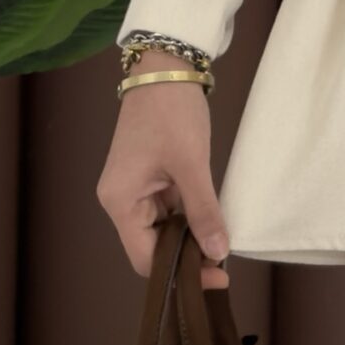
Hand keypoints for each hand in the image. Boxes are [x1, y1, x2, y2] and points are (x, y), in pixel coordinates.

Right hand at [97, 59, 232, 288]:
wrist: (165, 68)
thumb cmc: (171, 111)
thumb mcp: (192, 163)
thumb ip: (204, 211)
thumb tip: (217, 253)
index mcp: (120, 202)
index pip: (145, 259)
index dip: (181, 274)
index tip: (217, 277)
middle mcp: (121, 201)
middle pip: (151, 249)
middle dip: (186, 259)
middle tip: (224, 265)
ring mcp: (134, 191)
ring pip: (162, 231)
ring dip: (189, 240)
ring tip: (222, 248)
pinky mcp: (148, 180)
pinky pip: (167, 212)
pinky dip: (188, 220)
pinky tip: (211, 225)